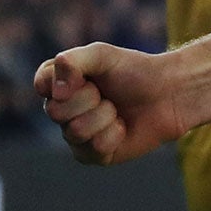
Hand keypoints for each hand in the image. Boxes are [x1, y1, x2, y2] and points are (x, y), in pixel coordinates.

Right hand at [33, 44, 185, 165]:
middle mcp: (64, 110)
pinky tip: (123, 127)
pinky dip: (115, 134)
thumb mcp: (102, 55)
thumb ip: (73, 61)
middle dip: (88, 98)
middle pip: (55, 111)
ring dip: (104, 115)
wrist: (169, 93)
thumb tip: (55, 92)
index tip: (86, 76)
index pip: (41, 84)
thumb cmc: (135, 71)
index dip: (63, 81)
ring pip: (75, 131)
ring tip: (116, 109)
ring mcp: (77, 135)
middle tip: (106, 93)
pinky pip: (95, 148)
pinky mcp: (94, 155)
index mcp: (61, 83)